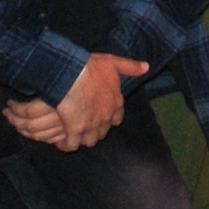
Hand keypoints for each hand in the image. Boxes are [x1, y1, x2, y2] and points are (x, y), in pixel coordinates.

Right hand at [5, 53, 145, 152]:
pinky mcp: (75, 131)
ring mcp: (91, 126)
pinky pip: (72, 145)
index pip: (117, 118)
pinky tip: (61, 141)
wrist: (71, 75)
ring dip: (82, 138)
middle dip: (95, 130)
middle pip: (102, 132)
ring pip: (89, 141)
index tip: (101, 115)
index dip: (109, 118)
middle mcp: (106, 117)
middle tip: (84, 124)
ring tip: (73, 134)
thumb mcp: (113, 63)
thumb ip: (130, 67)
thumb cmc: (91, 67)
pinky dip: (67, 144)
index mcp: (115, 103)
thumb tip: (146, 67)